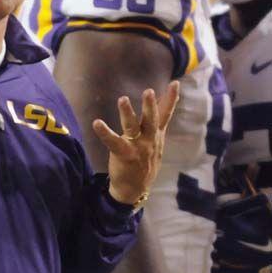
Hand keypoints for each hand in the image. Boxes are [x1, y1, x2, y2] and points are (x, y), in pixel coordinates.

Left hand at [93, 81, 179, 204]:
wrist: (135, 189)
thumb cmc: (144, 163)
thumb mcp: (155, 145)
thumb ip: (156, 127)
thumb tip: (159, 110)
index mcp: (156, 136)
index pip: (165, 115)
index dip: (170, 99)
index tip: (175, 83)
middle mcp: (149, 140)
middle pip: (151, 120)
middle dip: (151, 105)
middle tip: (149, 91)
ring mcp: (138, 148)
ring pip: (133, 127)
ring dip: (128, 113)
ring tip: (123, 99)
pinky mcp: (124, 154)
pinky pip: (113, 141)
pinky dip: (104, 132)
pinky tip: (97, 123)